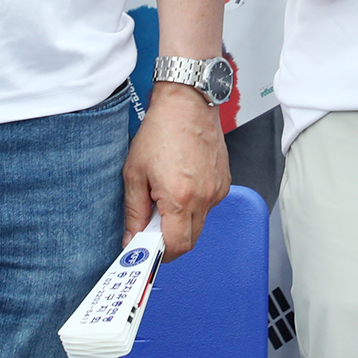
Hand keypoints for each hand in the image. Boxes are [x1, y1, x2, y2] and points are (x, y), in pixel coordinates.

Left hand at [124, 83, 230, 258]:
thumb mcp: (134, 173)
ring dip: (182, 222)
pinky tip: (182, 184)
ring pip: (200, 223)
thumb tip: (133, 238)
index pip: (176, 246)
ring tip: (166, 197)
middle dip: (170, 241)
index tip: (145, 250)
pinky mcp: (224, 181)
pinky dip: (195, 205)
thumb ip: (134, 212)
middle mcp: (204, 197)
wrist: (187, 103)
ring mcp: (217, 189)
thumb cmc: (161, 131)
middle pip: (190, 240)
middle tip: (151, 226)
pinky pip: (209, 206)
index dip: (160, 254)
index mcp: (180, 198)